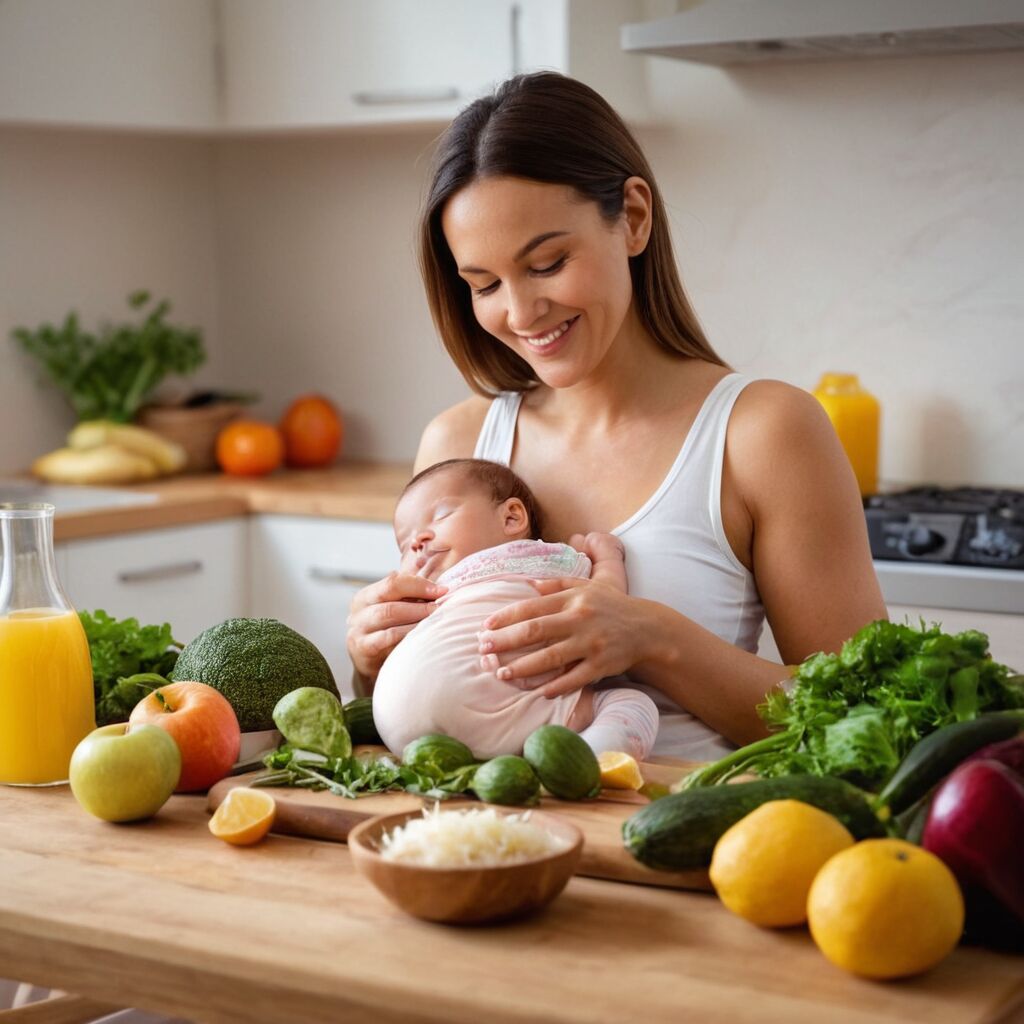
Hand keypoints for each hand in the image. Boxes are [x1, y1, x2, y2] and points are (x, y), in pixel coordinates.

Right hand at [346, 572, 446, 678]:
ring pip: (388, 615)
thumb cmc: (386, 632)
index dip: (419, 584)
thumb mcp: (392, 609)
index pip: (393, 582)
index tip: (442, 590)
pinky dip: (406, 633)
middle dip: (420, 602)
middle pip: (390, 597)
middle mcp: (359, 611)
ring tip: (434, 619)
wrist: (369, 664)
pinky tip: (421, 634)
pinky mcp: (362, 648)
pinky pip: (387, 637)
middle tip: (440, 607)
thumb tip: (429, 572)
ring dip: (415, 617)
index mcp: (366, 596)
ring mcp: (358, 630)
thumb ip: (407, 591)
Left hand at [476, 577, 643, 697]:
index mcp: (573, 599)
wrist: (648, 628)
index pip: (532, 607)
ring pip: (551, 657)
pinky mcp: (602, 664)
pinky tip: (538, 692)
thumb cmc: (611, 605)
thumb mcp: (587, 586)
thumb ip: (558, 584)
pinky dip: (556, 686)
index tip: (486, 626)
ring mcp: (591, 643)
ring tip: (502, 674)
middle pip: (535, 631)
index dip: (506, 617)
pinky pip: (574, 678)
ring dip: (523, 667)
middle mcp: (580, 619)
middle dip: (506, 641)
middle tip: (483, 649)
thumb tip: (529, 584)